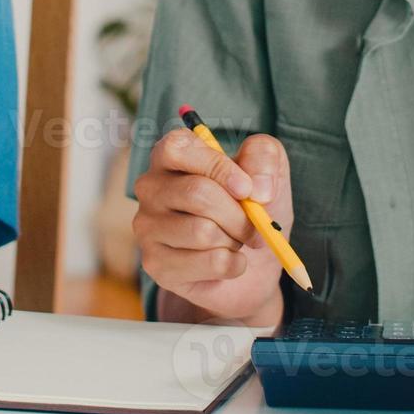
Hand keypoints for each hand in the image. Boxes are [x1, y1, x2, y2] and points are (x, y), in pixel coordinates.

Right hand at [133, 129, 292, 323]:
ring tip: (235, 240)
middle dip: (239, 214)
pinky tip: (230, 261)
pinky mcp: (156, 263)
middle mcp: (150, 187)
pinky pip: (209, 262)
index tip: (247, 189)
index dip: (219, 168)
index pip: (179, 149)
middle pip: (198, 193)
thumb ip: (264, 157)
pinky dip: (234, 264)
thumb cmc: (250, 206)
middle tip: (255, 226)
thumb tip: (258, 189)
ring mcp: (148, 226)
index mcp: (171, 154)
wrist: (252, 261)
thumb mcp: (266, 169)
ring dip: (235, 239)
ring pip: (203, 231)